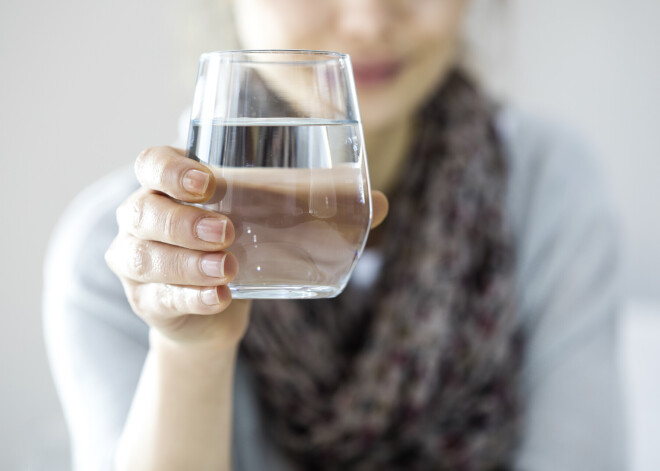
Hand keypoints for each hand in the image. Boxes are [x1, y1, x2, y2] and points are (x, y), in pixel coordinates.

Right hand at [105, 146, 249, 349]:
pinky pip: (162, 299)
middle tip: (226, 232)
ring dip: (188, 263)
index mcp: (160, 186)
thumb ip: (266, 196)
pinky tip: (219, 296)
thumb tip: (334, 182)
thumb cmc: (229, 246)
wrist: (211, 309)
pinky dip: (193, 297)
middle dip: (183, 223)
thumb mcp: (244, 214)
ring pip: (145, 258)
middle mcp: (138, 220)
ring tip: (227, 268)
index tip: (208, 183)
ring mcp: (134, 263)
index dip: (171, 171)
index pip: (150, 164)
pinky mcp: (146, 301)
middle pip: (143, 212)